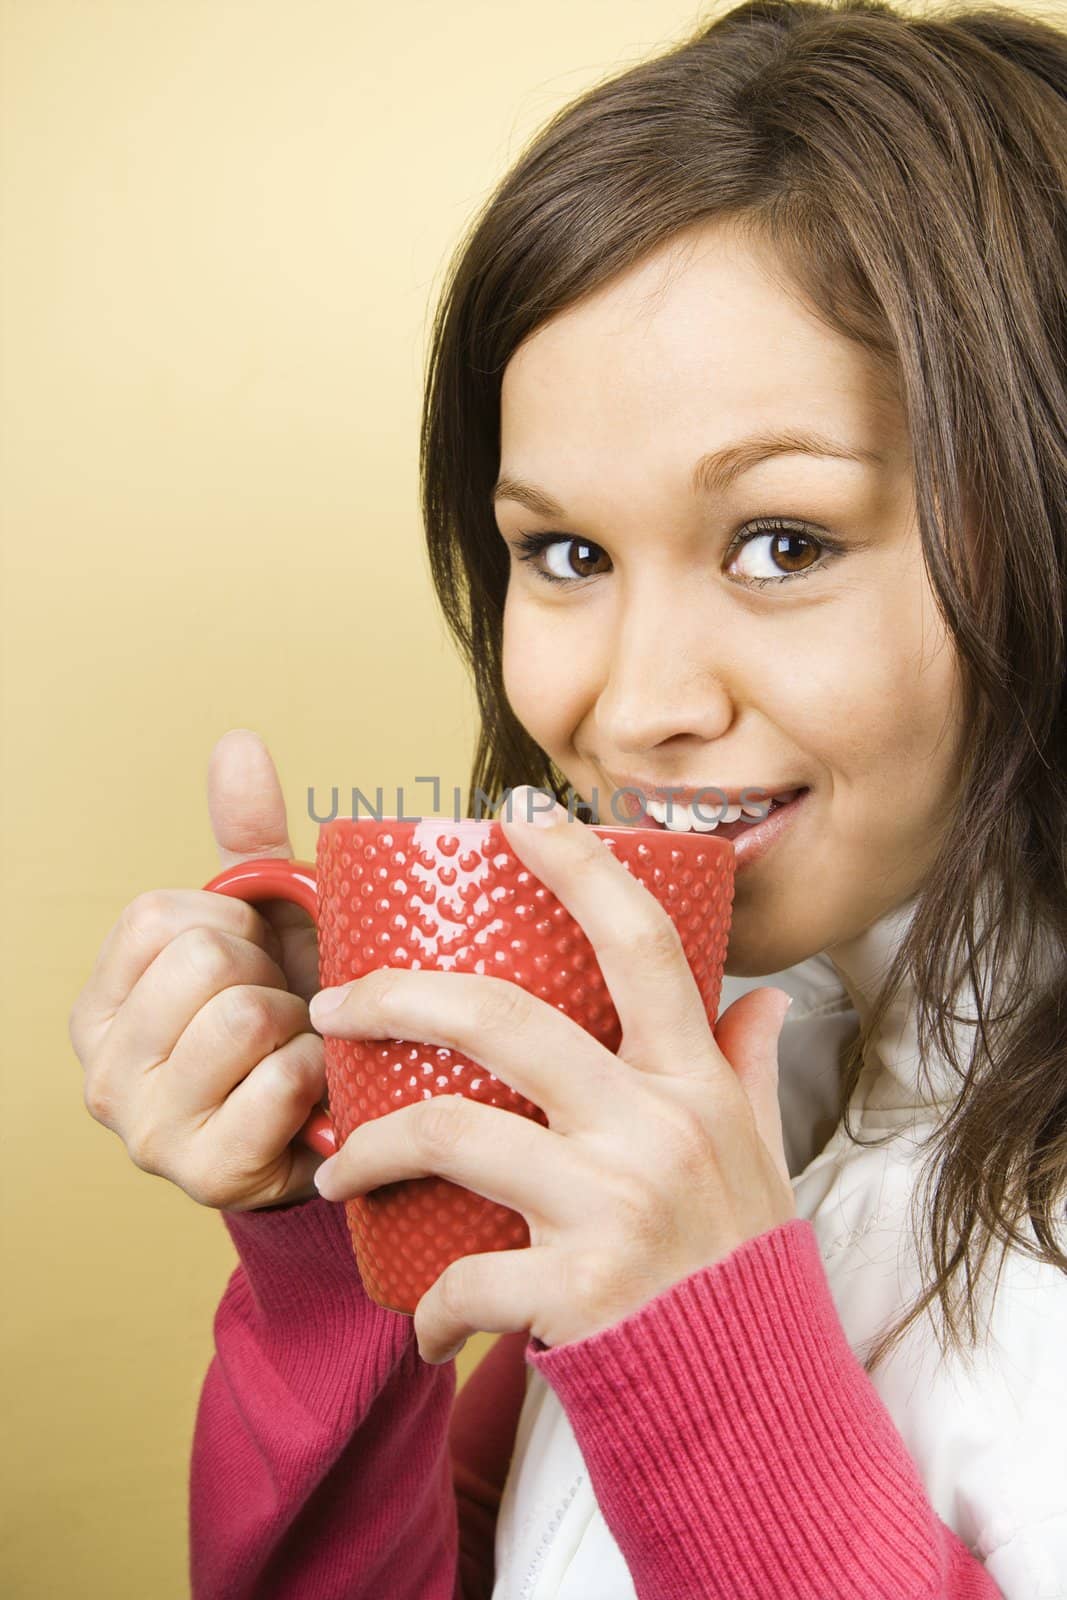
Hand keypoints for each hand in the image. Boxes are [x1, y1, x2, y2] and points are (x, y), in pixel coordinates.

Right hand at [68, 729, 329, 1212]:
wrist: (324, 1130)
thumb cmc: (288, 1017)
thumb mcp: (264, 928)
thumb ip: (247, 841)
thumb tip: (238, 742)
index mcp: (100, 1005)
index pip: (158, 918)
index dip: (230, 924)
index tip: (252, 960)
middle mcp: (102, 1071)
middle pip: (203, 961)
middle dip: (267, 974)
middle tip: (282, 1011)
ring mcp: (147, 1131)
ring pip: (243, 1016)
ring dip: (299, 1023)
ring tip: (297, 1048)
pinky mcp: (206, 1175)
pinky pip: (281, 1079)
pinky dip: (319, 1071)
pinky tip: (314, 1091)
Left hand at [308, 786, 795, 1362]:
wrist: (757, 1404)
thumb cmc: (742, 1264)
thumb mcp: (760, 1153)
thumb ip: (750, 1066)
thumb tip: (765, 994)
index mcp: (693, 1082)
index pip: (640, 943)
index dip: (577, 865)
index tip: (516, 810)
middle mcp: (654, 1128)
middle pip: (501, 1020)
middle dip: (396, 998)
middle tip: (332, 1004)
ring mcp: (612, 1205)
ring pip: (450, 1134)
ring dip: (372, 1150)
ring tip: (338, 1169)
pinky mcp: (574, 1289)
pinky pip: (459, 1279)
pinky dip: (425, 1307)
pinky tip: (420, 1325)